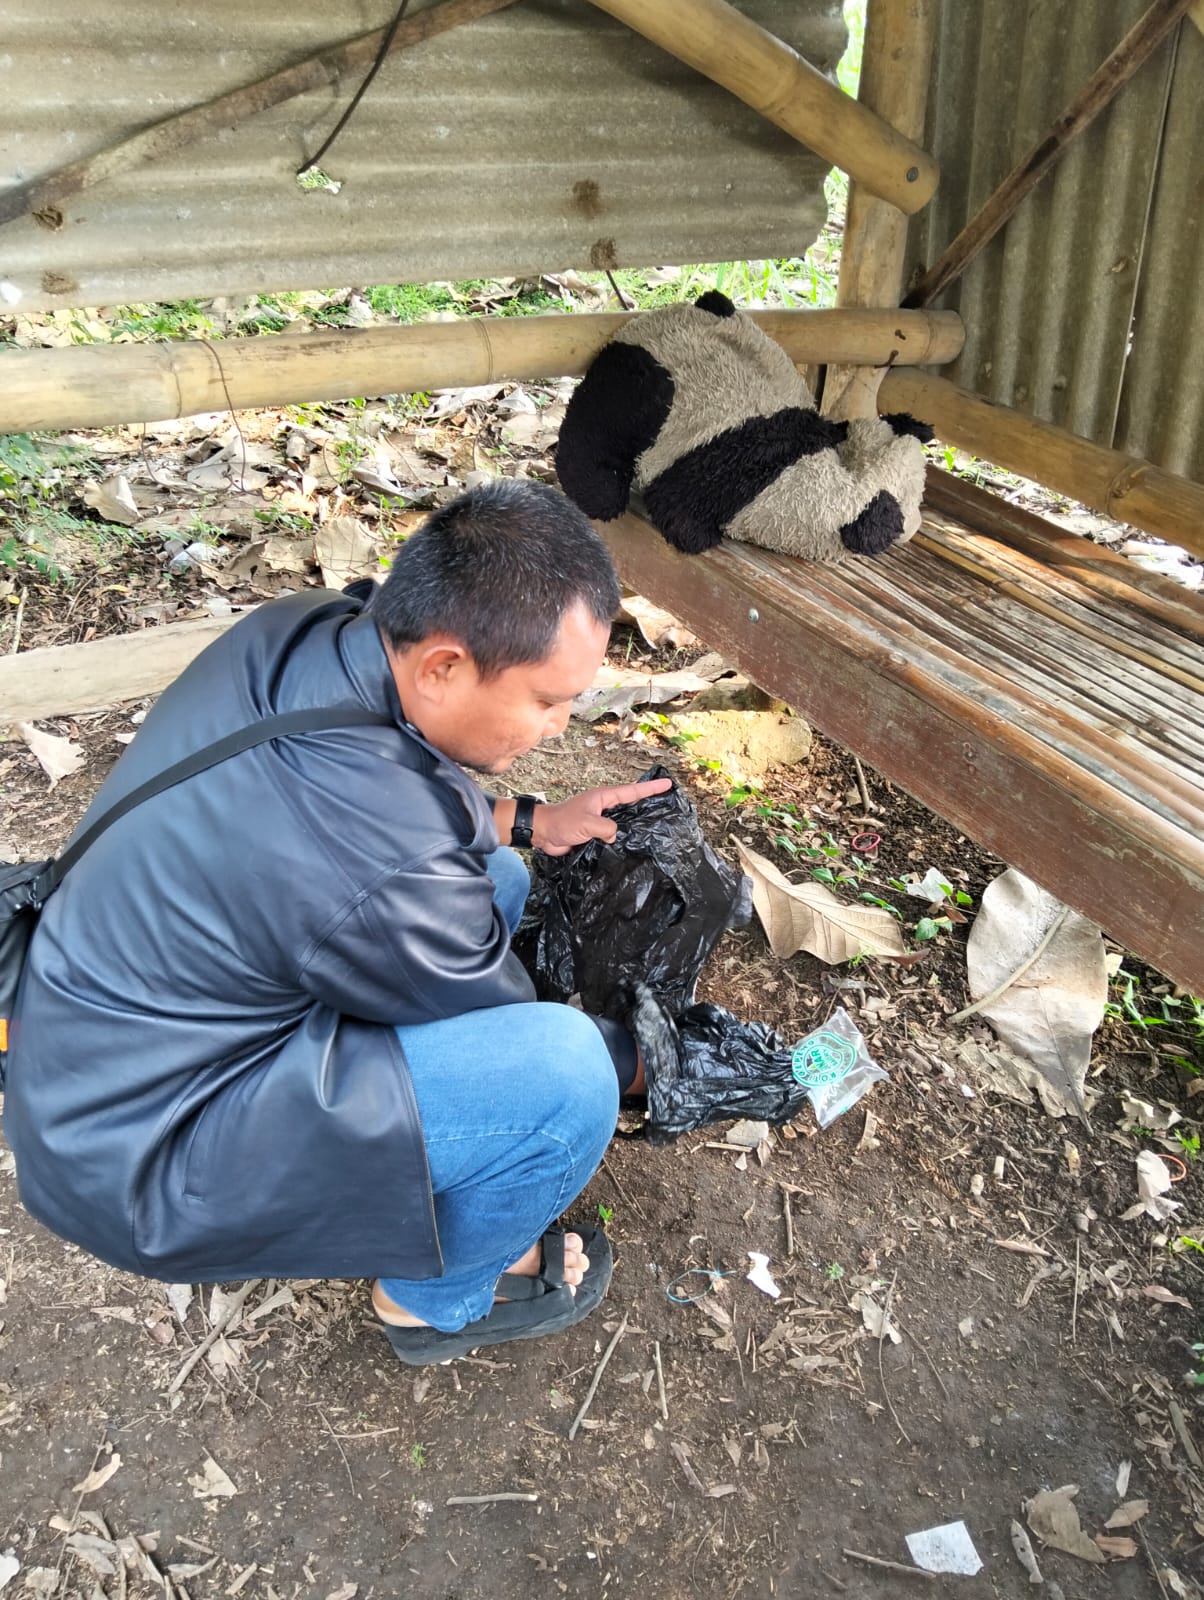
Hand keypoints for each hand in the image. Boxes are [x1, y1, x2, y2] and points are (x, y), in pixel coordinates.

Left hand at [532, 776, 672, 856]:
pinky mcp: (594, 833)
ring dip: (636, 820)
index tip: (667, 783)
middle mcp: (603, 807)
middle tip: (667, 800)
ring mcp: (599, 819)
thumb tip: (615, 835)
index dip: (650, 788)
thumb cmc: (563, 822)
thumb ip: (607, 828)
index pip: (631, 791)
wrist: (543, 833)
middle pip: (630, 803)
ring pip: (623, 819)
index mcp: (603, 797)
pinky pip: (613, 833)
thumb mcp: (588, 823)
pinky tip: (633, 842)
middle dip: (648, 801)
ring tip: (656, 821)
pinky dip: (623, 835)